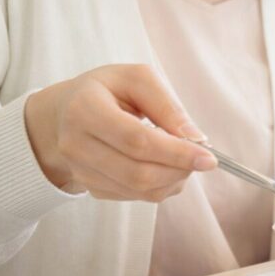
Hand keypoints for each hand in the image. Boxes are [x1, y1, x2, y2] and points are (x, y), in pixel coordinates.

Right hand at [24, 64, 216, 200]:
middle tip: (203, 159)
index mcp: (84, 109)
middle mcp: (75, 145)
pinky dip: (161, 185)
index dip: (176, 152)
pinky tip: (165, 166)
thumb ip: (167, 105)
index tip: (209, 158)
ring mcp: (80, 170)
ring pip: (139, 190)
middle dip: (180, 169)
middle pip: (138, 173)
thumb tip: (195, 137)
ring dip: (174, 179)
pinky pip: (135, 196)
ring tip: (184, 159)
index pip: (136, 141)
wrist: (66, 112)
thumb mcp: (137, 79)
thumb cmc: (109, 90)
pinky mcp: (90, 187)